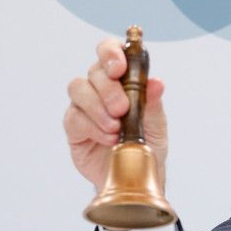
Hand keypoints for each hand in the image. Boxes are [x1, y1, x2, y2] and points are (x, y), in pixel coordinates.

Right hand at [64, 38, 167, 191]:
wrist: (135, 178)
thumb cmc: (147, 148)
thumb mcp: (156, 125)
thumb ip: (153, 103)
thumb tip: (156, 82)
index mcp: (122, 81)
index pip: (109, 53)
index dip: (110, 53)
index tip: (119, 67)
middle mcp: (100, 89)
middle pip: (94, 72)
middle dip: (108, 89)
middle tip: (123, 109)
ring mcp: (84, 107)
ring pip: (78, 89)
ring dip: (98, 107)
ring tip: (116, 127)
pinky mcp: (74, 127)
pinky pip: (74, 117)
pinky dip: (93, 127)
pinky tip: (109, 138)